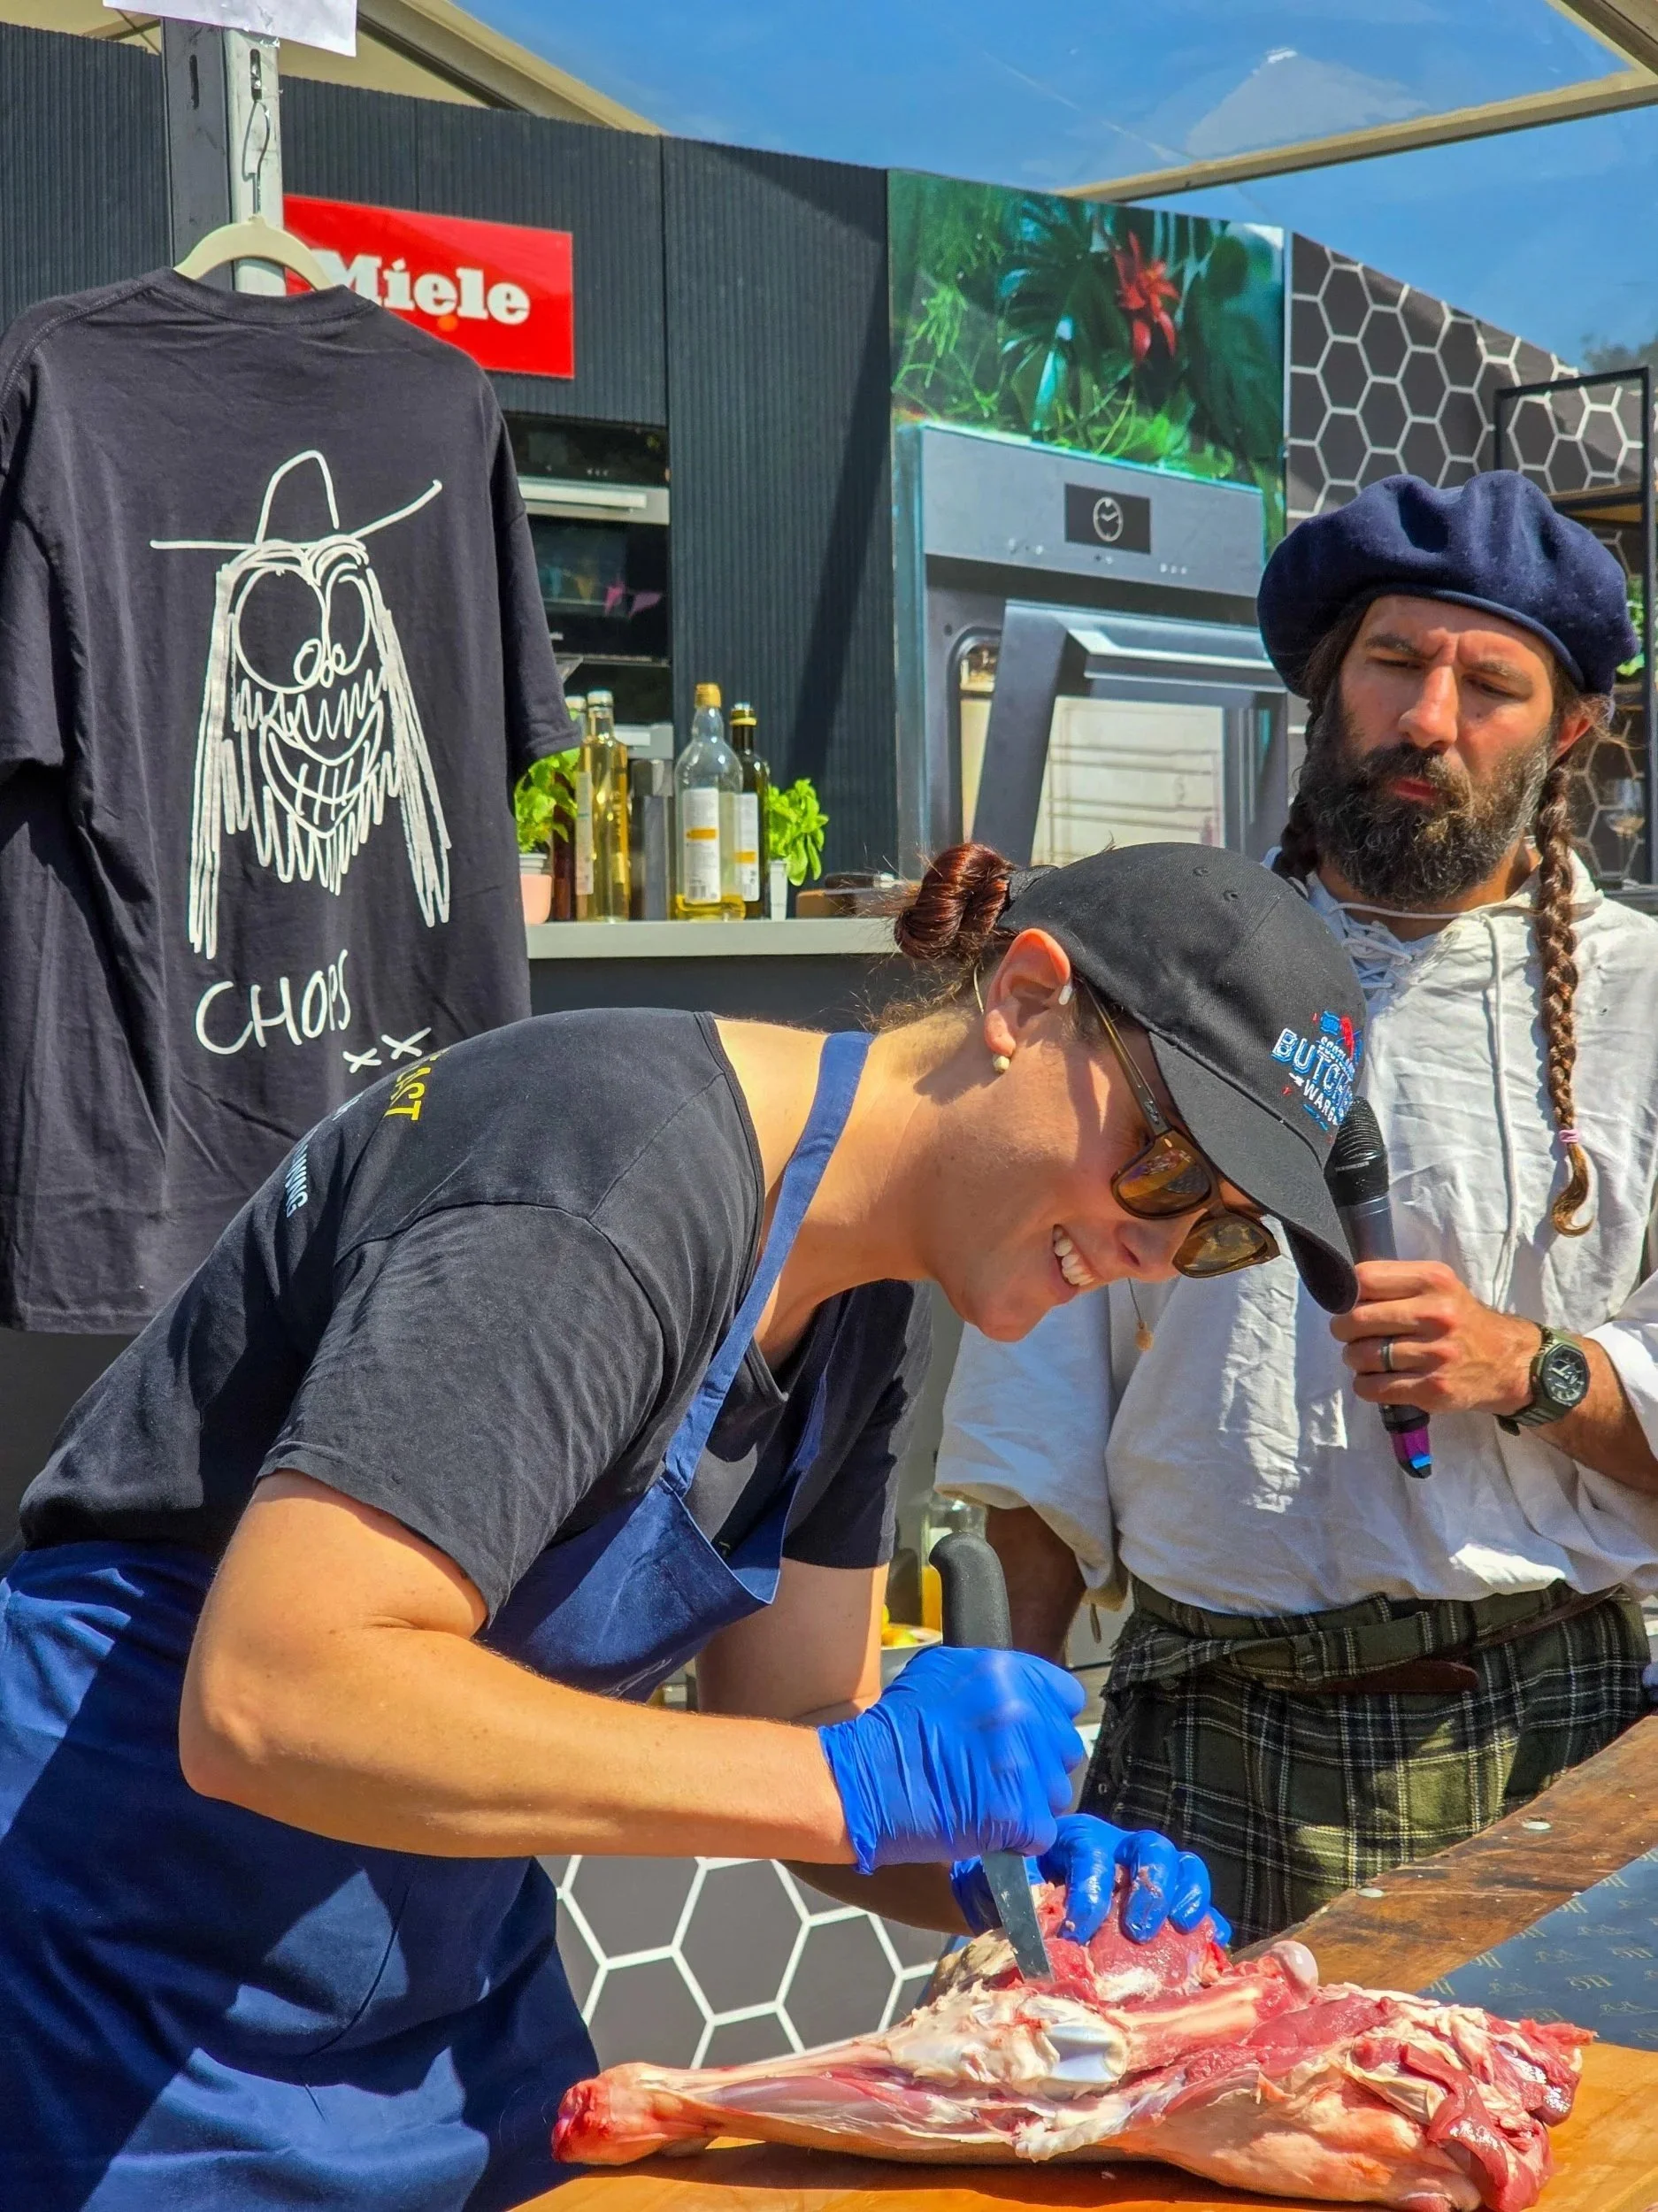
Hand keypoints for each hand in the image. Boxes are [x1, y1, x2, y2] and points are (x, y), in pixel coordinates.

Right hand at [819, 1644, 1084, 1875]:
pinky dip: (1019, 1838)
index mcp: (1005, 1672)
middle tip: (999, 1775)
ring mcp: (1022, 1763)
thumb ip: (992, 1680)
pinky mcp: (1017, 1813)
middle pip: (1064, 1749)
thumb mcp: (941, 1674)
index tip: (1027, 1738)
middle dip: (1039, 1765)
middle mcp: (1020, 1711)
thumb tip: (1024, 1695)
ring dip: (1030, 1803)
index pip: (1065, 1697)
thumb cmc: (896, 1730)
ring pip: (1056, 1793)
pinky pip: (1041, 1831)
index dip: (1046, 1721)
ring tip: (987, 1802)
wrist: (865, 1781)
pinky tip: (988, 1828)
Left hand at [950, 1813, 1229, 1946]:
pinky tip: (1213, 1942)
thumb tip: (1037, 1939)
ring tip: (1182, 1927)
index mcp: (1076, 1840)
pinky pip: (1197, 1901)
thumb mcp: (1006, 1893)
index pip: (1092, 1854)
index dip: (1090, 1892)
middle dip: (1150, 1888)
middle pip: (1149, 1847)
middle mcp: (1116, 1848)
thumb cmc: (1009, 1894)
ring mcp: (1144, 1873)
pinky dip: (1208, 1920)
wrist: (1009, 1900)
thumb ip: (1020, 1906)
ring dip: (1185, 1894)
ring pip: (1181, 1864)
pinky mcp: (1164, 1901)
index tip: (1077, 1935)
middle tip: (1138, 1931)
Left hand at [1329, 1260, 1538, 1417]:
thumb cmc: (1460, 1319)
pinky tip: (1376, 1379)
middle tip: (1350, 1334)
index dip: (1346, 1292)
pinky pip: (1373, 1388)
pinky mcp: (1433, 1389)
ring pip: (1361, 1356)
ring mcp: (1435, 1355)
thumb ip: (1395, 1283)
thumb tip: (1341, 1290)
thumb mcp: (1438, 1286)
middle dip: (1343, 1329)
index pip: (1364, 1279)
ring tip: (1367, 1357)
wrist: (1508, 1362)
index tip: (1349, 1303)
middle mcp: (1436, 1315)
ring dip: (1354, 1358)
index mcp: (1433, 1280)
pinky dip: (1365, 1384)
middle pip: (1356, 1319)